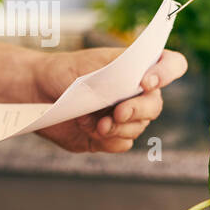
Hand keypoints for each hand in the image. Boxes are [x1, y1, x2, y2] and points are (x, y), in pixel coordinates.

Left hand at [31, 48, 187, 152]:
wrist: (37, 93)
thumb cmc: (65, 72)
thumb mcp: (92, 66)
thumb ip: (119, 77)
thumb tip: (139, 90)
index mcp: (138, 66)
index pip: (173, 65)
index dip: (167, 73)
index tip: (146, 82)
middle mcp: (137, 92)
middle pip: (155, 105)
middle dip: (137, 111)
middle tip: (117, 113)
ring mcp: (125, 116)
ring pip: (137, 128)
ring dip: (116, 128)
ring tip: (93, 121)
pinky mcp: (111, 137)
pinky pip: (122, 144)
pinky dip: (106, 139)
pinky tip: (88, 128)